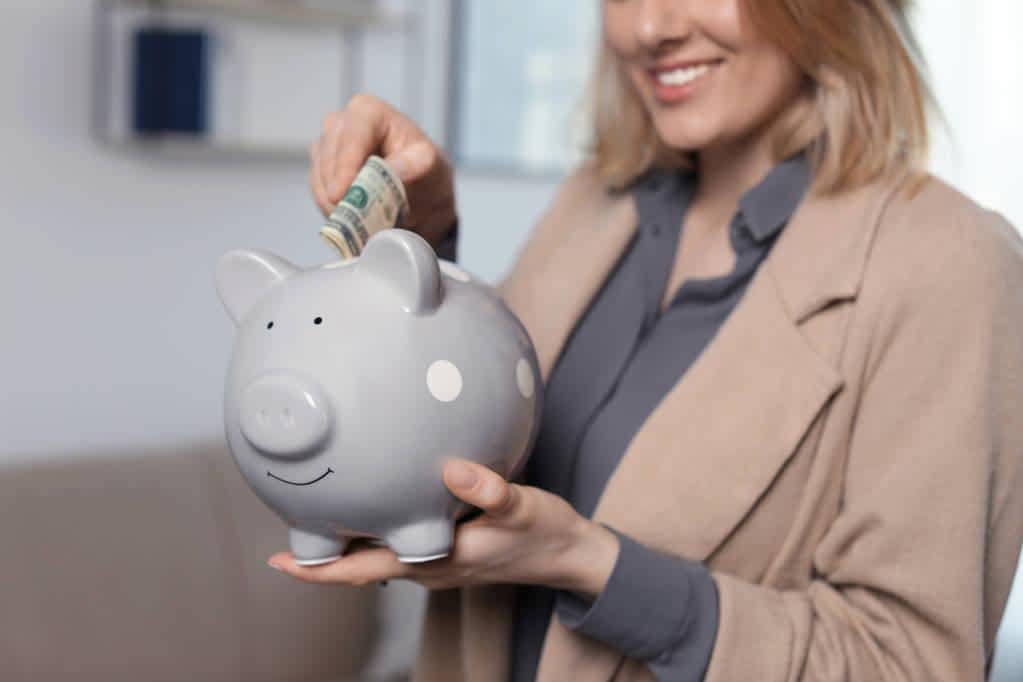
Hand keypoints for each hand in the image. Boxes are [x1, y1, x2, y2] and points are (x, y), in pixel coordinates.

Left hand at [267, 460, 620, 597]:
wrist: (569, 554)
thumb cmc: (545, 534)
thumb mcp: (522, 509)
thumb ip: (490, 490)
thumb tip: (453, 469)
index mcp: (437, 562)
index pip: (364, 571)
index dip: (321, 569)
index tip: (281, 560)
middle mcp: (430, 568)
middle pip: (360, 566)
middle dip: (322, 553)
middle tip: (284, 533)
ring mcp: (438, 562)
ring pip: (378, 556)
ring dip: (346, 542)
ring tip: (316, 515)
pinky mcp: (450, 550)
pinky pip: (399, 544)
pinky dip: (376, 530)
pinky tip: (375, 505)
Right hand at [310, 93, 456, 246]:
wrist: (421, 192)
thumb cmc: (426, 171)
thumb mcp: (429, 166)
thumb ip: (411, 166)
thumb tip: (388, 171)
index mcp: (370, 112)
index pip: (352, 136)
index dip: (344, 166)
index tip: (340, 195)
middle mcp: (342, 122)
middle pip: (330, 156)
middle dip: (338, 189)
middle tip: (351, 218)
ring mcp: (328, 144)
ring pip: (319, 175)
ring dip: (333, 202)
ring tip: (357, 223)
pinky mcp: (321, 168)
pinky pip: (317, 190)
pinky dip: (330, 207)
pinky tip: (349, 218)